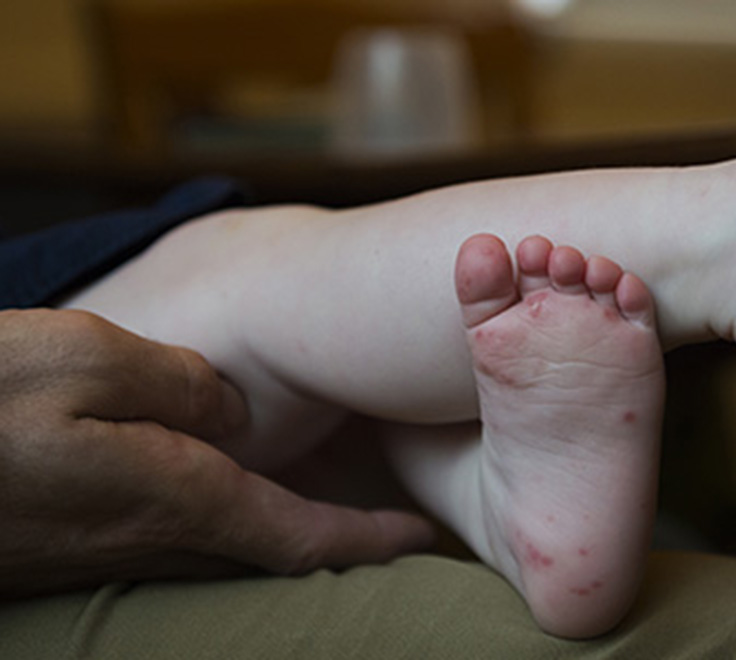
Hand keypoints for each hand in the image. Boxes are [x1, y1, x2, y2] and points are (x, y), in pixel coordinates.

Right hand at [0, 309, 432, 597]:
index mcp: (173, 494)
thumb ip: (178, 385)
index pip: (299, 533)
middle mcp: (152, 536)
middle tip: (391, 523)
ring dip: (286, 531)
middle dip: (337, 542)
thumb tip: (231, 410)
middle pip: (271, 552)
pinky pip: (173, 537)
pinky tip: (221, 491)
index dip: (366, 539)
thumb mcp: (84, 358)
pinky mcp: (71, 545)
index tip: (417, 538)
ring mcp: (108, 549)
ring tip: (329, 501)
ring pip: (226, 546)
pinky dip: (224, 520)